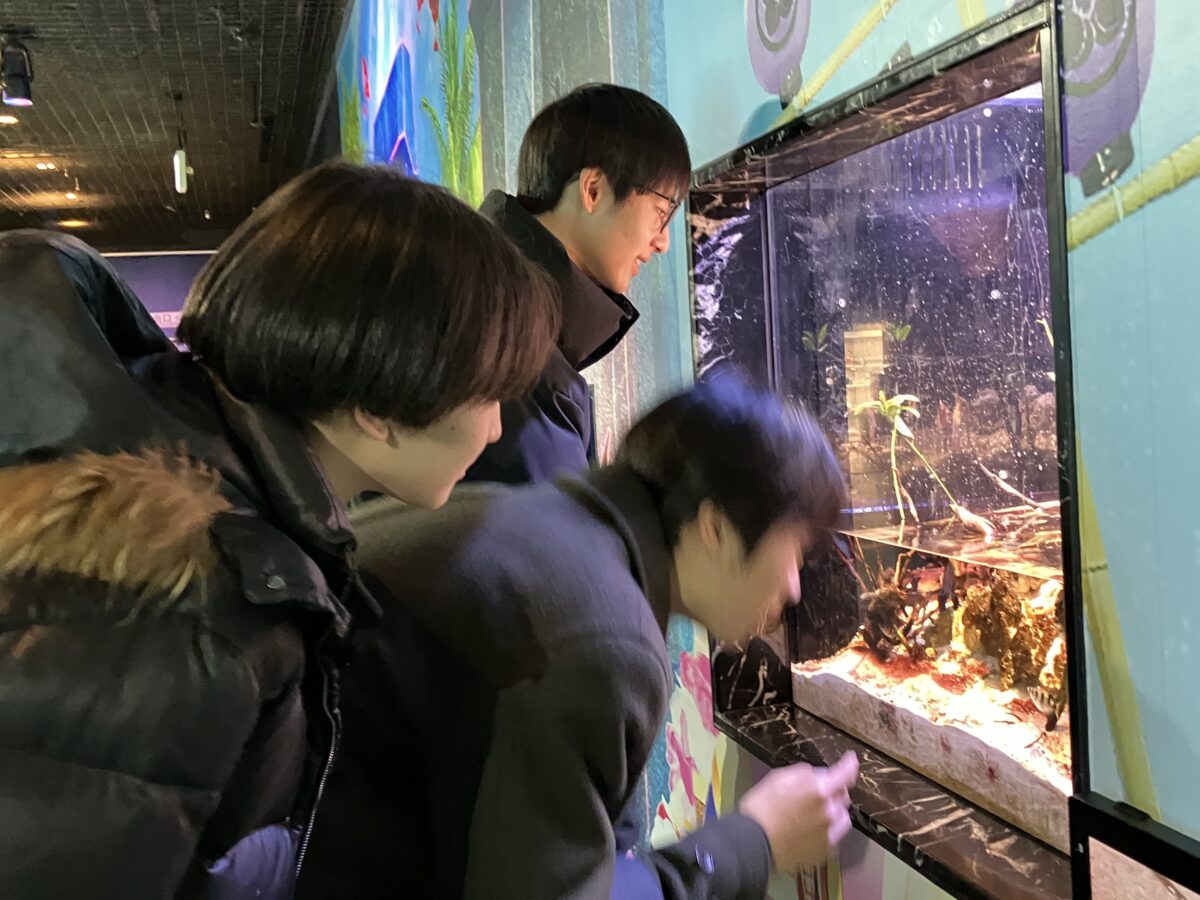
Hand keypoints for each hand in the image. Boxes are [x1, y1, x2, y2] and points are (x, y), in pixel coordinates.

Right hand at [737, 752, 858, 872]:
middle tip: (815, 792)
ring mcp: (829, 833)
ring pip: (841, 817)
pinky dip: (827, 829)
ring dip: (833, 811)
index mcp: (819, 790)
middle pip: (842, 796)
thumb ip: (803, 774)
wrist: (754, 843)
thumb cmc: (761, 807)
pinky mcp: (824, 850)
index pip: (844, 774)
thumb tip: (817, 776)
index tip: (851, 760)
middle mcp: (829, 812)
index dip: (849, 765)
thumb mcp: (778, 778)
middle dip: (833, 791)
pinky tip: (810, 830)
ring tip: (815, 813)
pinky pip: (833, 835)